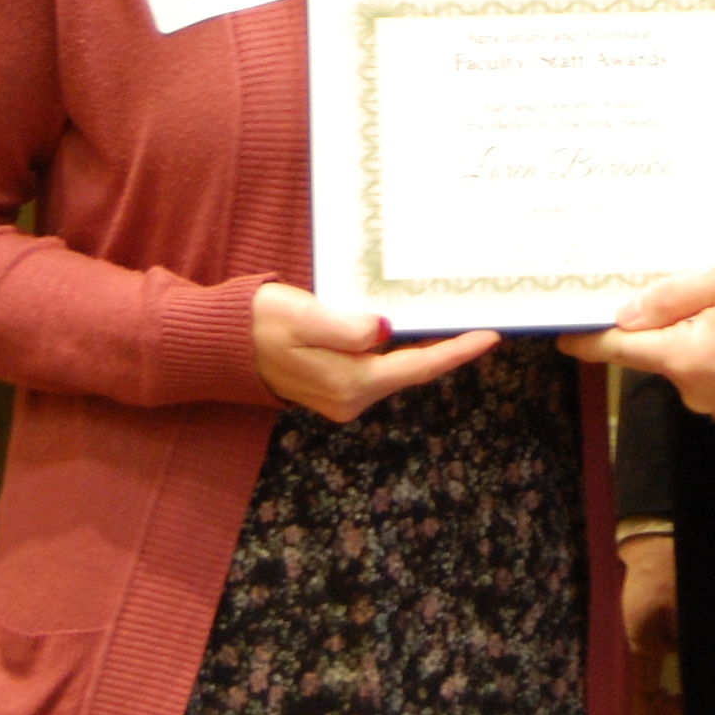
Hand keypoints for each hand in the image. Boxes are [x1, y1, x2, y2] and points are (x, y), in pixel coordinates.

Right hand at [251, 282, 496, 421]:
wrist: (223, 345)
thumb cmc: (261, 324)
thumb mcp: (303, 316)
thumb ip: (346, 326)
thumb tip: (384, 330)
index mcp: (350, 382)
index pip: (418, 367)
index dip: (457, 352)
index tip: (491, 336)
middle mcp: (352, 397)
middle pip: (413, 370)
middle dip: (447, 347)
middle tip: (480, 319)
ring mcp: (344, 395)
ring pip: (397, 369)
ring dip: (425, 347)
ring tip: (453, 319)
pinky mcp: (335, 385)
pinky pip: (380, 367)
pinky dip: (401, 348)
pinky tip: (412, 327)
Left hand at [559, 253, 714, 421]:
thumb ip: (672, 298)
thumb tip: (624, 317)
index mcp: (692, 360)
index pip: (623, 351)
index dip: (590, 339)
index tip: (562, 333)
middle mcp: (706, 395)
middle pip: (663, 352)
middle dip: (669, 319)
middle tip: (697, 281)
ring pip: (696, 361)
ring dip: (707, 331)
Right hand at [622, 534, 682, 714]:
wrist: (656, 536)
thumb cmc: (673, 571)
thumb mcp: (683, 618)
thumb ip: (679, 659)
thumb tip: (684, 707)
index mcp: (627, 656)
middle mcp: (618, 660)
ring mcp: (621, 654)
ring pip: (640, 706)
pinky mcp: (630, 646)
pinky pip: (641, 686)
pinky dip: (659, 704)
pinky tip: (677, 709)